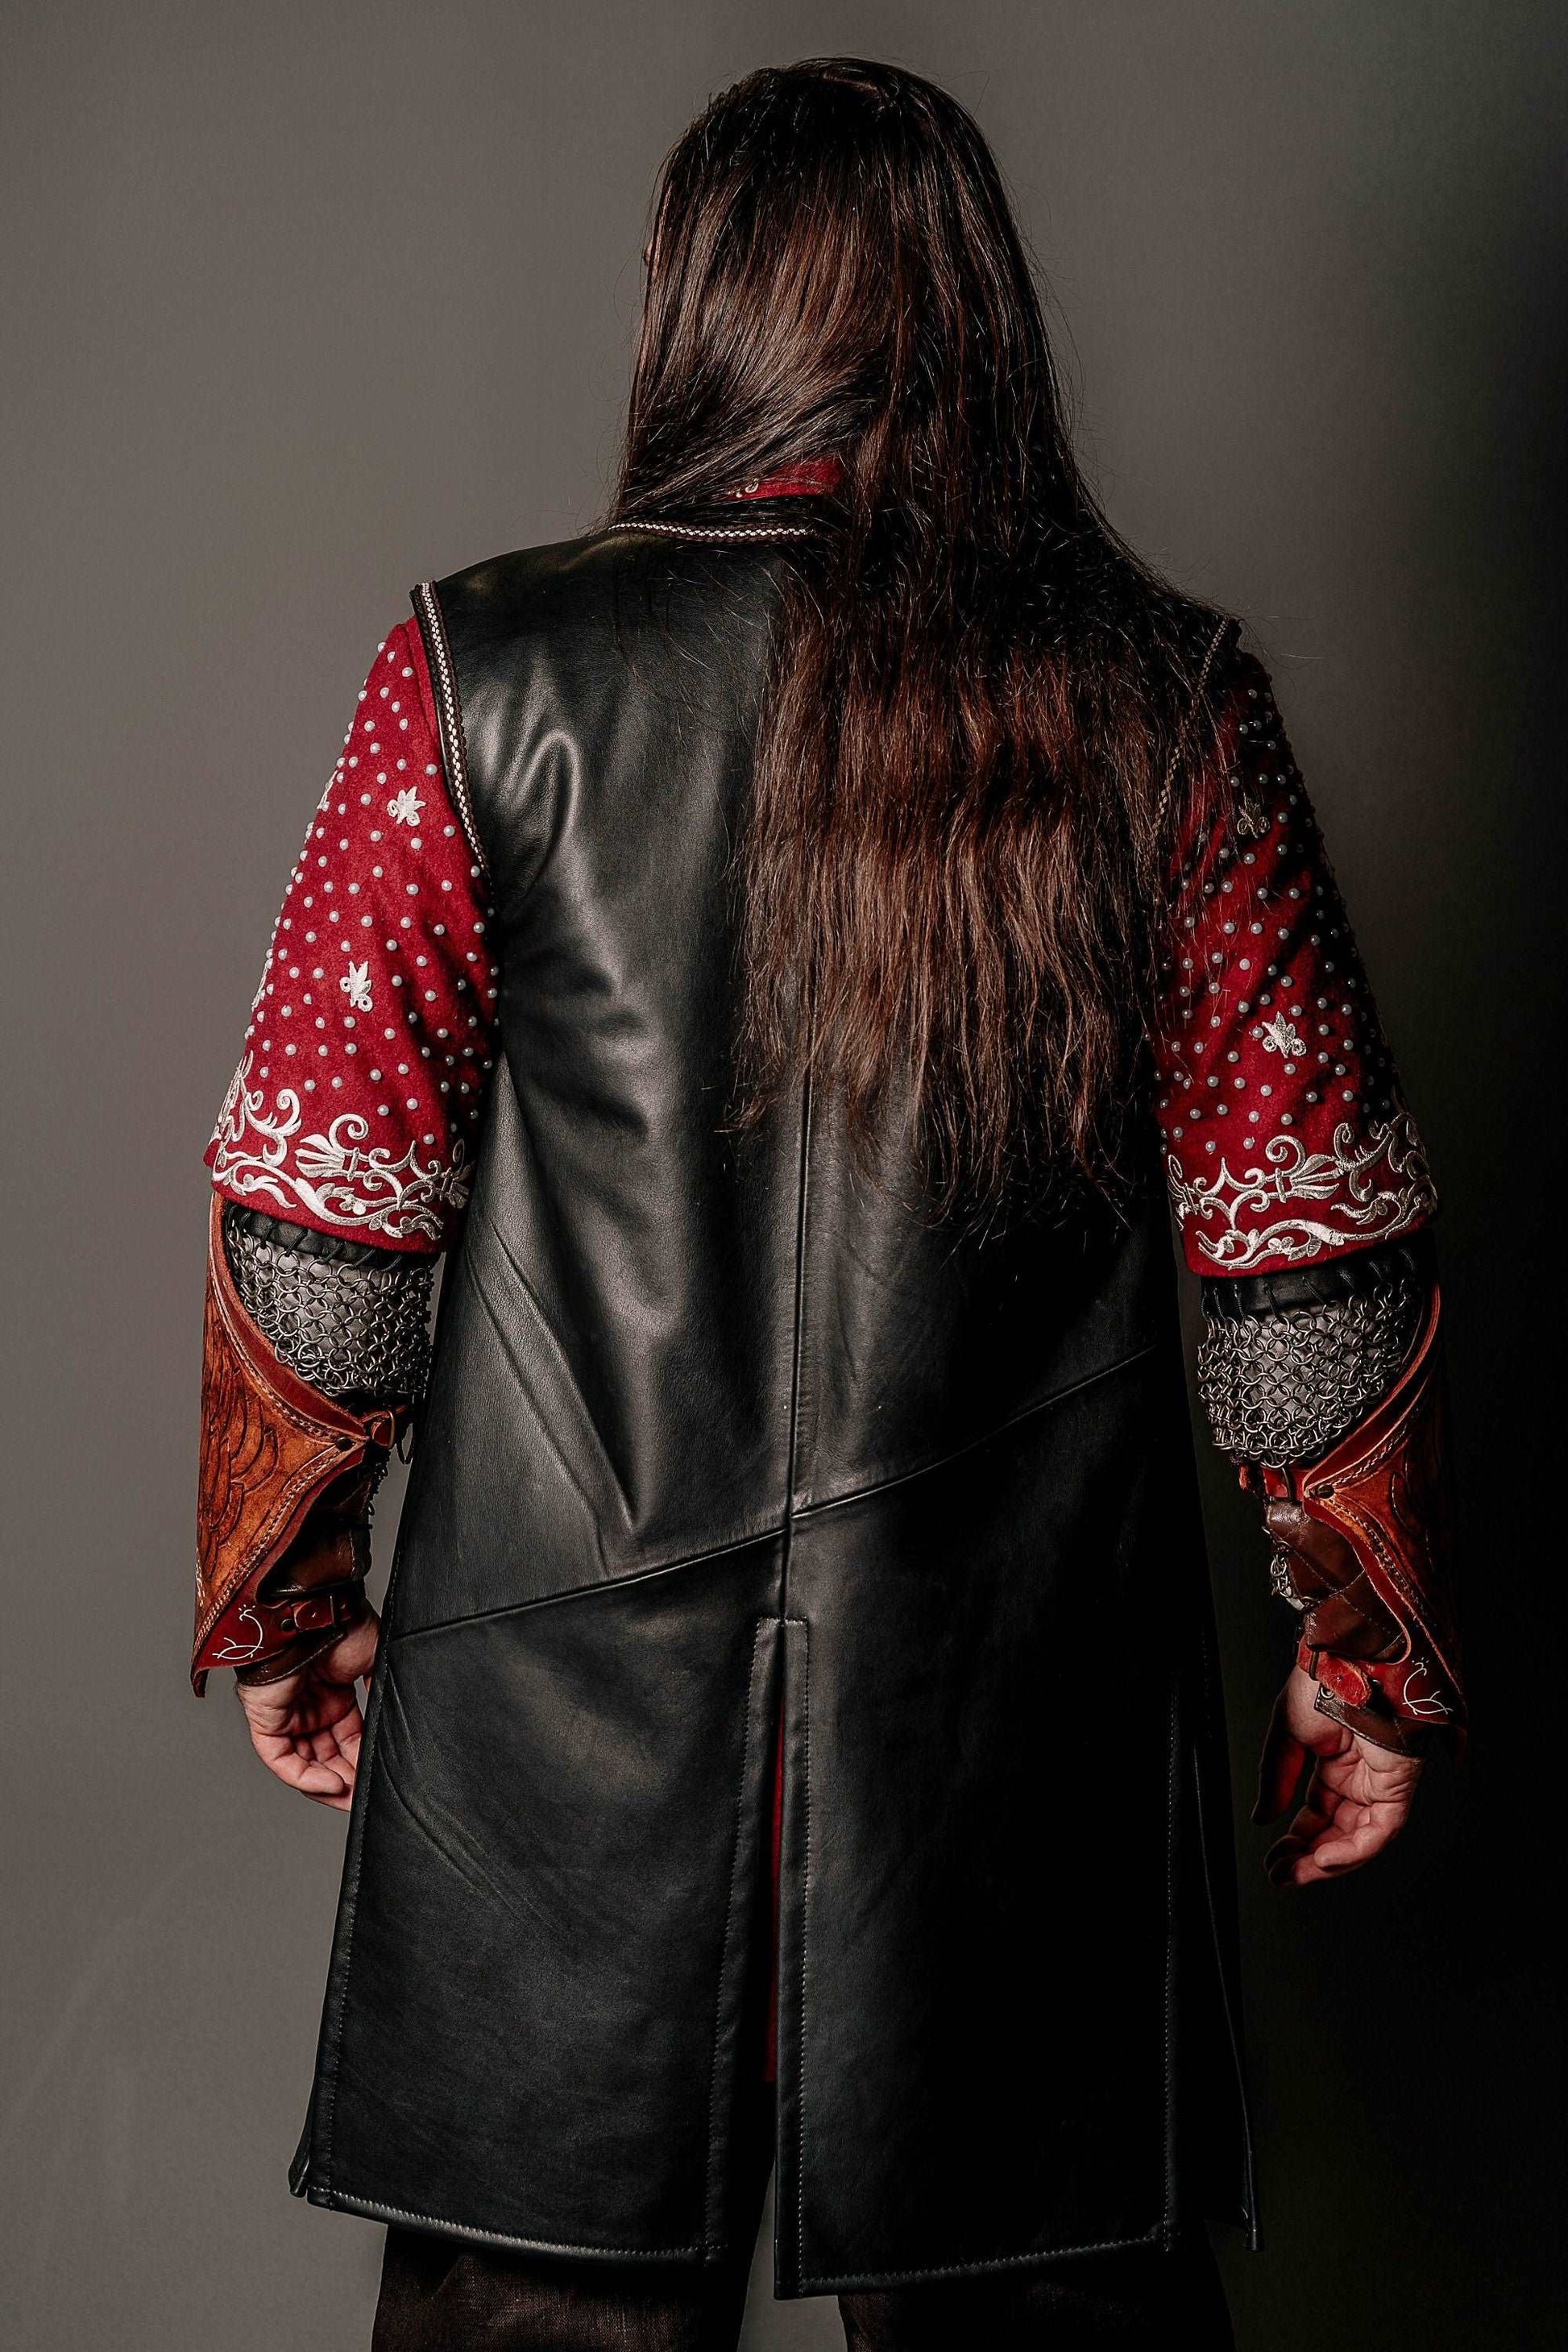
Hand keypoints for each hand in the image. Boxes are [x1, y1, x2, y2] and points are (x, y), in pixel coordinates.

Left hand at [235, 1608, 379, 1811]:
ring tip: (353, 1797)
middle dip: (348, 1780)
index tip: (380, 1779)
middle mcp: (308, 1706)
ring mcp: (286, 1714)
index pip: (348, 1739)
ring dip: (329, 1785)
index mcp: (334, 1693)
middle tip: (368, 1798)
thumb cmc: (343, 1624)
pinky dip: (306, 1777)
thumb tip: (398, 1724)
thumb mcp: (375, 1662)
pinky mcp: (265, 1720)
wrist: (313, 1610)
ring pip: (304, 1763)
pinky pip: (282, 1760)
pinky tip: (333, 1784)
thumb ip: (382, 1694)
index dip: (363, 1761)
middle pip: (327, 1756)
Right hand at [1253, 1662, 1421, 1887]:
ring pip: (1360, 1837)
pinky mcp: (1399, 1784)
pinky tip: (1324, 1859)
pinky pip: (1381, 1829)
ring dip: (1328, 1861)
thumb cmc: (1324, 1681)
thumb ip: (1275, 1778)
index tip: (1274, 1859)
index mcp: (1335, 1761)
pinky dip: (1355, 1849)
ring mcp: (1381, 1781)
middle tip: (1282, 1875)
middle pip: (1338, 1831)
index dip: (1296, 1839)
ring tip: (1296, 1873)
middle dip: (1308, 1857)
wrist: (1351, 1659)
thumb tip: (1262, 1818)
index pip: (1318, 1813)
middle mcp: (1360, 1776)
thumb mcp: (1286, 1734)